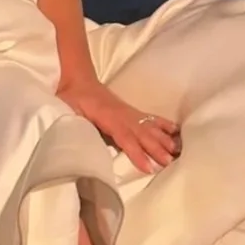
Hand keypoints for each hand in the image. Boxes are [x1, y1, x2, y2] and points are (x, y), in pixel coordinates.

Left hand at [58, 75, 180, 173]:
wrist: (77, 79)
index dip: (136, 152)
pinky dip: (163, 124)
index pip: (124, 137)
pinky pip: (149, 118)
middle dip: (156, 148)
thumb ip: (76, 127)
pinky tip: (175, 130)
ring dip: (163, 139)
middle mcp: (122, 114)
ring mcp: (128, 111)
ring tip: (176, 151)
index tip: (147, 166)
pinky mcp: (130, 111)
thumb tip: (80, 144)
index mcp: (107, 116)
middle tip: (168, 162)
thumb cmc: (71, 97)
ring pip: (148, 126)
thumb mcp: (68, 112)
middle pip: (142, 133)